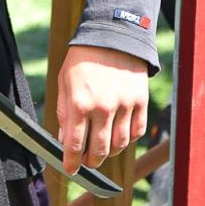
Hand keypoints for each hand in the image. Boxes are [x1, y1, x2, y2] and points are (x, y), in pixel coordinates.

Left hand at [56, 45, 147, 174]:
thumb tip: (66, 140)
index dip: (72, 162)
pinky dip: (128, 139)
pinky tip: (119, 136)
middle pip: (99, 150)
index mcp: (80, 103)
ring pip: (119, 145)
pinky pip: (137, 131)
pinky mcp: (140, 101)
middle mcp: (103, 107)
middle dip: (91, 162)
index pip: (75, 145)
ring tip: (103, 150)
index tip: (71, 170)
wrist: (113, 35)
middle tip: (87, 162)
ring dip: (110, 153)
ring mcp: (124, 105)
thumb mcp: (65, 82)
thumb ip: (64, 113)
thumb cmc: (84, 59)